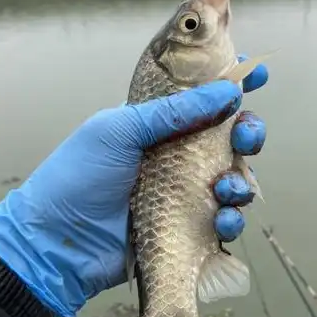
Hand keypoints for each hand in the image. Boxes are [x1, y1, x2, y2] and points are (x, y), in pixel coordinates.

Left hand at [0, 58, 267, 316]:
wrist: (59, 241)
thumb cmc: (80, 177)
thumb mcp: (119, 130)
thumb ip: (171, 111)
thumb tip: (226, 91)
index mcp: (160, 126)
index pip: (204, 99)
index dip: (233, 84)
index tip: (256, 74)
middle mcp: (178, 157)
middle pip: (230, 140)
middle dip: (248, 134)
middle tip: (245, 136)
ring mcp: (186, 193)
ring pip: (235, 180)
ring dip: (242, 182)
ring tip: (225, 188)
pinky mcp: (189, 226)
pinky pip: (225, 220)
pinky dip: (231, 219)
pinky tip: (220, 219)